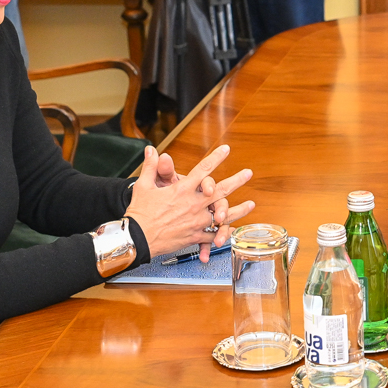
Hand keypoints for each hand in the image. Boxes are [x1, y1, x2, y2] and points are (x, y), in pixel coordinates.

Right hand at [125, 144, 254, 259]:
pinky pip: (213, 235)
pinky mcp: (195, 236)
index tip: (226, 150)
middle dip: (237, 180)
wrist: (137, 238)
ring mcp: (196, 221)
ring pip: (223, 215)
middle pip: (220, 190)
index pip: (203, 170)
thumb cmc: (139, 213)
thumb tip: (151, 150)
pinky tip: (233, 230)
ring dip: (239, 210)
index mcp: (182, 190)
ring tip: (251, 205)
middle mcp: (193, 204)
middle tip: (248, 173)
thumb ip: (151, 167)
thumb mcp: (143, 186)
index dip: (216, 158)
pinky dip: (223, 233)